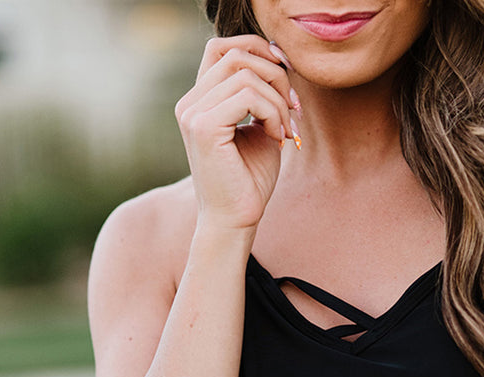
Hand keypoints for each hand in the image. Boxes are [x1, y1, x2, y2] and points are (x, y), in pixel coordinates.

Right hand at [175, 36, 299, 232]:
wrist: (236, 221)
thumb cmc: (249, 180)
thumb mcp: (259, 127)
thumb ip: (262, 94)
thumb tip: (278, 58)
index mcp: (198, 101)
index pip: (221, 48)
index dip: (257, 49)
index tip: (286, 75)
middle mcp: (189, 103)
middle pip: (236, 54)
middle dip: (275, 74)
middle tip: (294, 108)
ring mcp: (192, 114)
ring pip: (246, 75)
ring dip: (277, 100)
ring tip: (284, 130)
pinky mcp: (204, 128)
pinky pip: (249, 96)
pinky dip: (272, 112)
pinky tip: (276, 137)